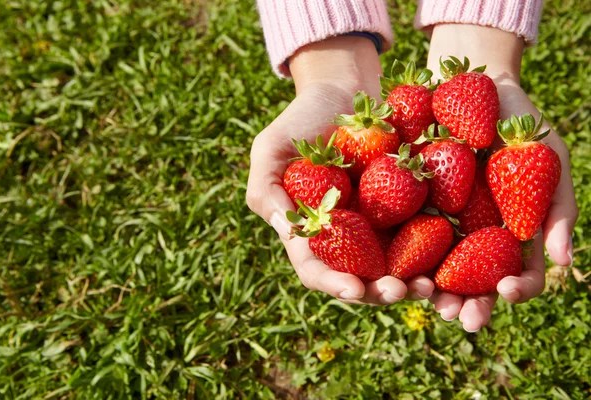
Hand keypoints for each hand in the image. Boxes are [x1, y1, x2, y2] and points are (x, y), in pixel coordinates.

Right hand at [247, 36, 433, 304]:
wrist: (345, 89)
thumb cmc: (302, 119)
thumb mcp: (270, 150)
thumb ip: (266, 190)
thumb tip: (288, 232)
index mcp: (312, 230)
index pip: (316, 269)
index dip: (333, 284)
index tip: (354, 289)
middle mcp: (347, 235)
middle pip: (361, 278)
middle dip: (379, 291)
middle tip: (400, 291)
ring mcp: (379, 223)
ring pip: (396, 265)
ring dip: (412, 281)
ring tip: (430, 286)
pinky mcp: (409, 205)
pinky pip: (424, 233)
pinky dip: (437, 250)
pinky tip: (452, 254)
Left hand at [426, 24, 577, 330]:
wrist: (475, 86)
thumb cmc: (520, 125)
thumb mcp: (549, 161)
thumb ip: (558, 209)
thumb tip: (564, 263)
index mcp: (509, 234)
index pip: (517, 274)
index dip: (516, 289)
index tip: (506, 291)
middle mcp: (473, 236)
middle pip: (473, 281)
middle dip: (469, 303)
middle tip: (461, 318)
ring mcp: (440, 222)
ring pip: (435, 266)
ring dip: (430, 289)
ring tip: (423, 300)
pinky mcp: (409, 205)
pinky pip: (402, 232)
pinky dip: (397, 250)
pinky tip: (389, 264)